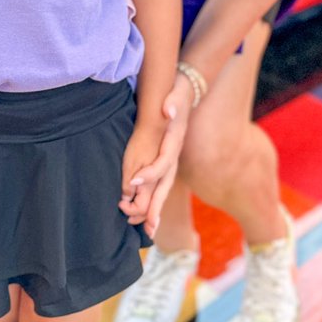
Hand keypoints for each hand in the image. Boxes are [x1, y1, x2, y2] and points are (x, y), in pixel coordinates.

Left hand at [119, 76, 192, 235]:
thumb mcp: (177, 93)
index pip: (164, 162)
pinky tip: (144, 214)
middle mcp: (174, 155)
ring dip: (154, 209)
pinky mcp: (166, 160)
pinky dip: (152, 200)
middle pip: (166, 185)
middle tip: (148, 228)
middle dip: (156, 207)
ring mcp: (172, 159)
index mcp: (175, 142)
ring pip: (163, 189)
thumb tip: (169, 110)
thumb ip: (173, 101)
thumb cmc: (179, 93)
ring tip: (147, 230)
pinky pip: (159, 185)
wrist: (187, 91)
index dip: (150, 173)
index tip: (133, 182)